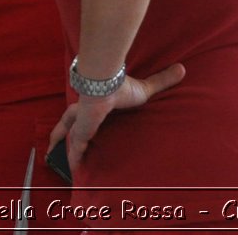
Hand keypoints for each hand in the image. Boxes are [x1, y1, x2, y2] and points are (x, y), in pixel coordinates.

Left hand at [47, 63, 184, 174]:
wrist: (106, 84)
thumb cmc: (122, 85)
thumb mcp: (145, 88)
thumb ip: (162, 81)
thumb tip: (182, 68)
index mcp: (93, 101)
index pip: (82, 109)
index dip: (79, 115)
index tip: (80, 120)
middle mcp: (82, 111)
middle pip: (67, 122)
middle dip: (60, 131)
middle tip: (54, 143)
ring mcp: (80, 122)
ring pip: (68, 137)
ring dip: (64, 148)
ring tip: (60, 161)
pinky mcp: (81, 132)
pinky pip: (76, 148)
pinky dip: (75, 158)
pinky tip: (74, 169)